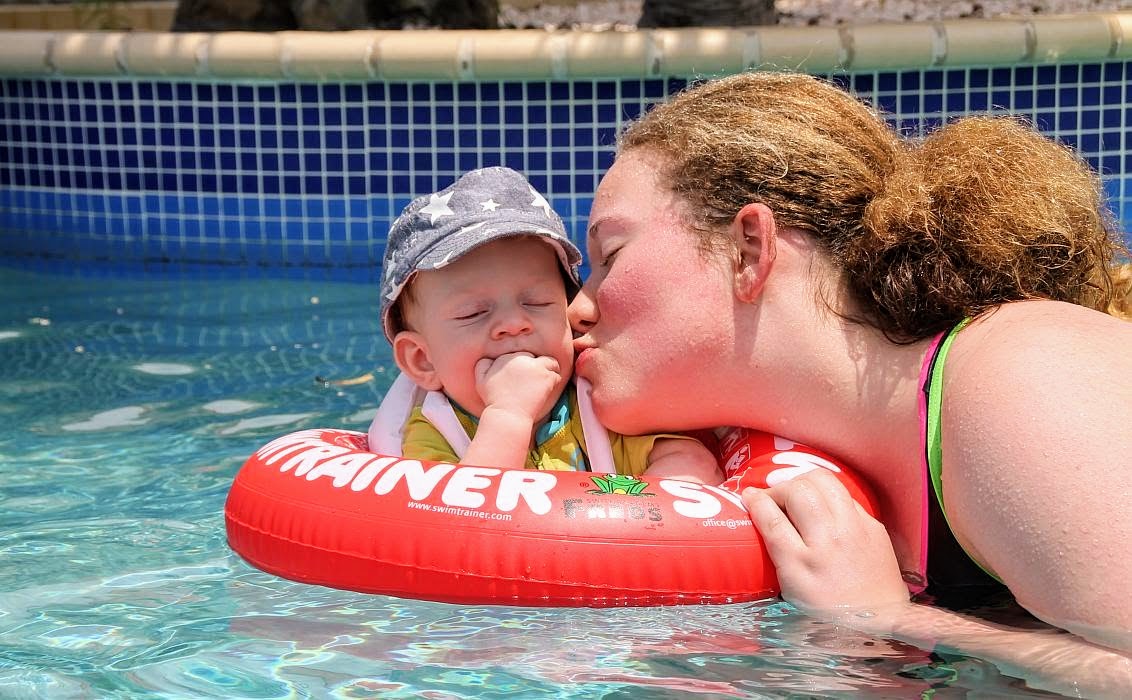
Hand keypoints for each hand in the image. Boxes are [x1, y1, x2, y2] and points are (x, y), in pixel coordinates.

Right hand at [475, 352, 561, 420]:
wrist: (507, 414)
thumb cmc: (494, 400)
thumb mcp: (480, 380)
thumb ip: (482, 365)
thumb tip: (489, 358)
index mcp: (507, 357)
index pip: (522, 355)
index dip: (524, 366)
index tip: (523, 378)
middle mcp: (521, 358)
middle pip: (535, 357)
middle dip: (536, 367)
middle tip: (533, 382)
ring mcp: (535, 366)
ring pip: (549, 362)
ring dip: (548, 371)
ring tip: (543, 384)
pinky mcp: (546, 376)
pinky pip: (556, 373)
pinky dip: (554, 381)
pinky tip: (546, 390)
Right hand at [742, 468, 908, 617]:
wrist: (880, 618)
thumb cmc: (828, 608)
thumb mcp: (791, 587)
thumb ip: (774, 553)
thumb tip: (759, 516)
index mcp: (802, 563)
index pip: (772, 517)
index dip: (756, 501)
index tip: (748, 497)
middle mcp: (829, 540)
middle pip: (797, 490)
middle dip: (778, 489)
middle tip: (774, 501)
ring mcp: (855, 528)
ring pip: (823, 480)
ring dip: (803, 482)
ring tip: (796, 496)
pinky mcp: (873, 524)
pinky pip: (844, 494)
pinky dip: (827, 494)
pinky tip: (823, 508)